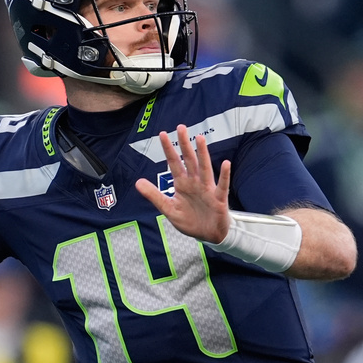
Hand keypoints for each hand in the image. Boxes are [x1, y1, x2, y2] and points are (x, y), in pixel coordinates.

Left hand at [135, 124, 230, 243]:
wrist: (207, 235)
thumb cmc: (190, 220)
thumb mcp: (168, 209)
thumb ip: (154, 196)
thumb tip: (137, 182)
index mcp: (182, 184)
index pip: (173, 163)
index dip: (168, 149)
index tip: (163, 134)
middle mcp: (194, 182)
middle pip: (189, 160)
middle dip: (184, 144)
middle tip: (181, 127)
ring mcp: (207, 189)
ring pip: (205, 168)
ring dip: (202, 154)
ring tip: (200, 138)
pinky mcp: (218, 199)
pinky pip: (222, 185)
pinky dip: (224, 175)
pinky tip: (225, 163)